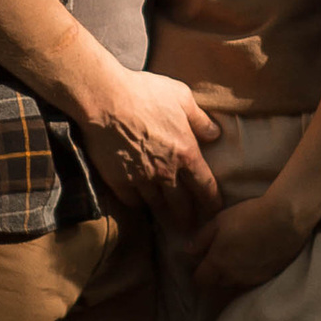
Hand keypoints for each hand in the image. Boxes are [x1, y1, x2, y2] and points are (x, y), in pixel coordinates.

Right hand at [76, 63, 220, 216]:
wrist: (105, 99)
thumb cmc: (145, 92)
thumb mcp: (181, 97)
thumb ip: (200, 119)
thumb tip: (215, 134)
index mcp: (186, 153)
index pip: (205, 186)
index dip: (212, 202)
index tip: (215, 210)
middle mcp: (166, 172)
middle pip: (181, 205)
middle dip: (188, 218)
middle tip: (191, 228)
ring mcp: (141, 179)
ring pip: (157, 206)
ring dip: (164, 216)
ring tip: (168, 224)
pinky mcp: (118, 181)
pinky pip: (132, 201)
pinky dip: (138, 204)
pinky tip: (140, 204)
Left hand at [188, 183, 315, 308]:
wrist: (285, 219)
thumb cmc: (249, 216)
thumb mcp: (219, 221)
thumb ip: (201, 239)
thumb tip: (188, 252)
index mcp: (218, 264)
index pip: (200, 281)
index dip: (198, 274)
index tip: (201, 264)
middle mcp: (233, 277)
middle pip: (217, 284)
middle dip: (215, 274)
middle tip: (220, 256)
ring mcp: (251, 279)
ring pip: (235, 283)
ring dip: (232, 275)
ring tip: (238, 256)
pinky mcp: (268, 277)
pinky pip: (251, 281)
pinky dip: (248, 273)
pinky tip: (253, 257)